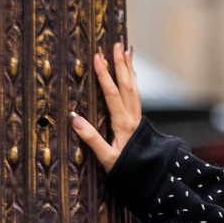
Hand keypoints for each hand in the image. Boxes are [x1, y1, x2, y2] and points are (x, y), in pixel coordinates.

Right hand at [70, 42, 141, 173]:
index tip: (98, 58)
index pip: (112, 94)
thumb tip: (75, 119)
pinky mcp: (138, 120)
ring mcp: (137, 118)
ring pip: (134, 88)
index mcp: (123, 124)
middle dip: (120, 64)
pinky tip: (131, 74)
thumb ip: (92, 139)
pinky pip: (136, 95)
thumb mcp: (107, 159)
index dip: (104, 75)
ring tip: (126, 51)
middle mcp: (132, 117)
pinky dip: (133, 81)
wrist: (148, 178)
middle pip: (127, 85)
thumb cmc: (126, 170)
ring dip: (129, 69)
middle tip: (116, 44)